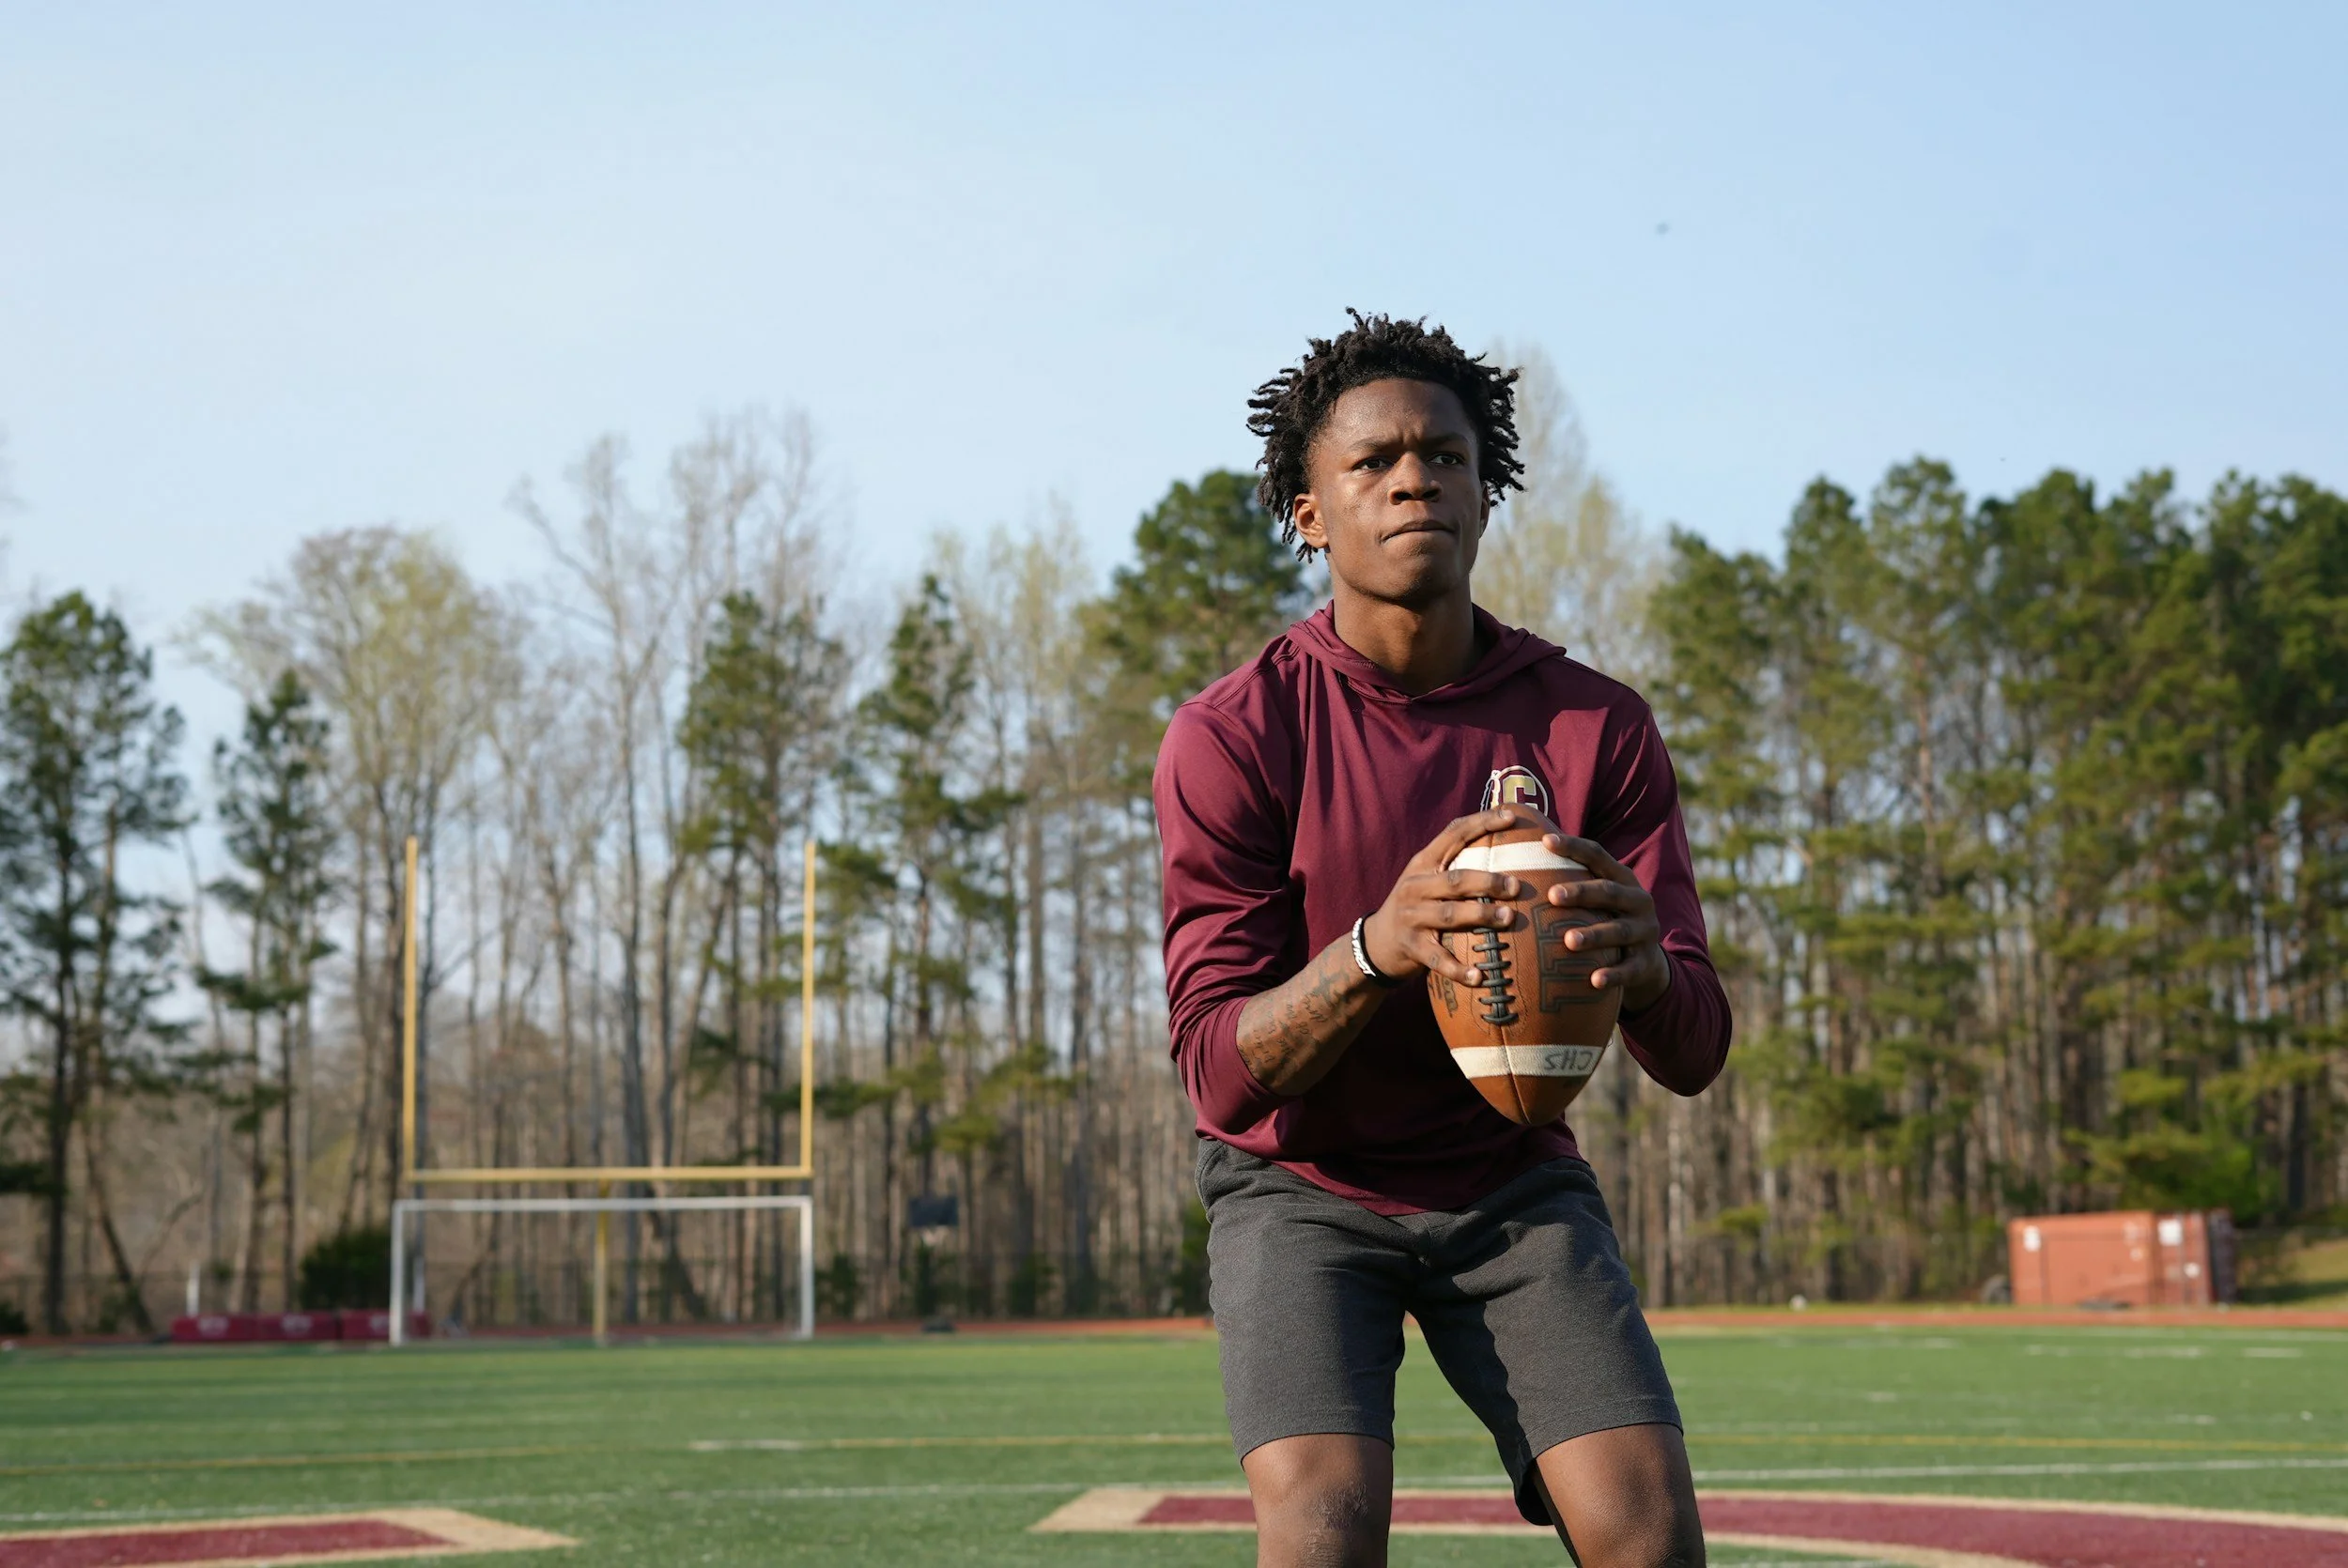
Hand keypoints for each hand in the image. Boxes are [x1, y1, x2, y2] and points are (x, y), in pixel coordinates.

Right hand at [1359, 806, 1546, 984]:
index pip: (1453, 835)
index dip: (1481, 823)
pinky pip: (1439, 959)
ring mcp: (1412, 918)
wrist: (1377, 942)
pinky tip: (1480, 977)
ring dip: (1480, 917)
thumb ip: (1455, 863)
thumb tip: (1505, 841)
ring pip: (1450, 916)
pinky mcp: (1413, 948)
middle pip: (1455, 880)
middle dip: (1487, 881)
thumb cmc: (1417, 905)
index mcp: (1422, 863)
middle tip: (1517, 886)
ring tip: (1508, 918)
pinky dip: (1459, 970)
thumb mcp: (1427, 877)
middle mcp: (1415, 887)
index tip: (1510, 817)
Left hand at [1543, 834, 1671, 1011]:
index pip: (1598, 856)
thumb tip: (1523, 853)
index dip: (1573, 847)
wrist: (1646, 962)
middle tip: (1552, 896)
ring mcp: (1645, 932)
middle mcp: (1638, 901)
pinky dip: (1612, 975)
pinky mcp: (1645, 963)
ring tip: (1568, 941)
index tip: (1545, 841)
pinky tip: (1594, 980)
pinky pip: (1629, 970)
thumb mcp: (1600, 899)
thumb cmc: (1608, 920)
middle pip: (1609, 892)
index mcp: (1623, 880)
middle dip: (1581, 893)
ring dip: (1594, 935)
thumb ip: (1574, 880)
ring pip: (1619, 931)